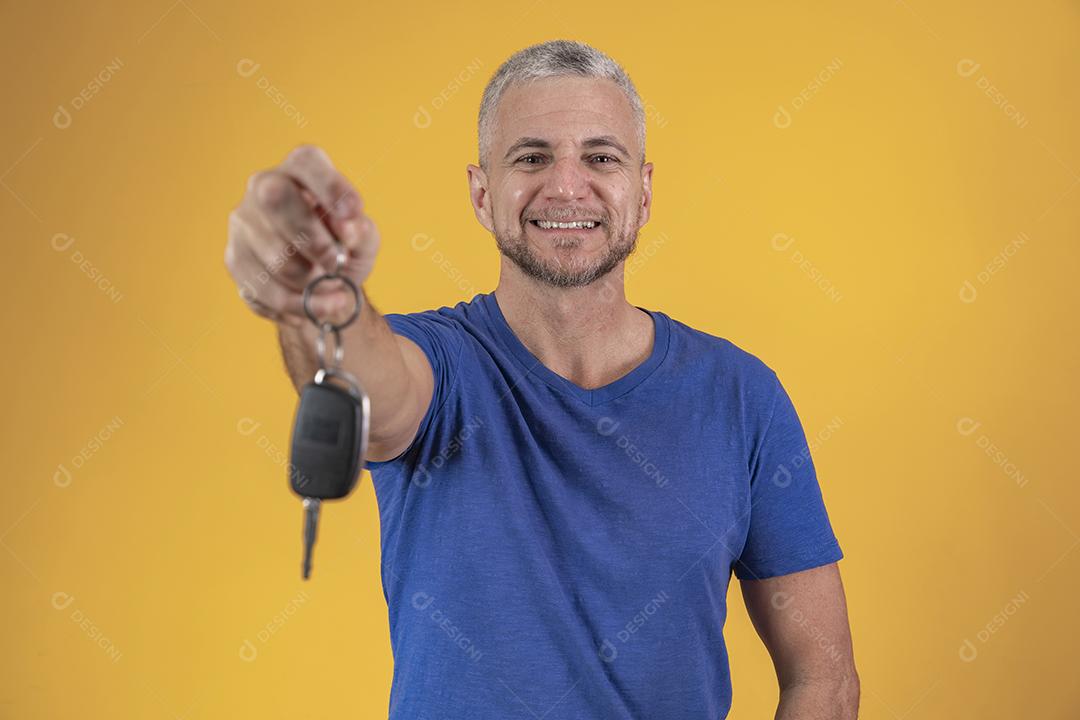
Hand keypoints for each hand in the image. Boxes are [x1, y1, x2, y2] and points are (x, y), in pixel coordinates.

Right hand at [224, 144, 379, 327]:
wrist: (320, 286)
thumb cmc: (342, 250)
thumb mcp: (363, 240)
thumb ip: (362, 231)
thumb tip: (351, 229)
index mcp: (300, 171)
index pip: (306, 162)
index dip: (329, 185)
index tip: (354, 213)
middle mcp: (264, 187)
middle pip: (276, 198)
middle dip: (313, 239)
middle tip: (337, 264)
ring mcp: (243, 222)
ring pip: (273, 253)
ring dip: (311, 282)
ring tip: (332, 291)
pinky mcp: (235, 259)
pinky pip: (264, 288)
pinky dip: (296, 304)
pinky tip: (313, 305)